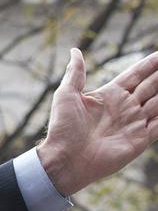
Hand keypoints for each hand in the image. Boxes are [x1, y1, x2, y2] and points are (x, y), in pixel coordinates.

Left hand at [37, 48, 157, 195]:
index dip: (150, 64)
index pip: (136, 74)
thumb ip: (76, 73)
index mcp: (110, 95)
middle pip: (152, 85)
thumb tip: (75, 51)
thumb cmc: (62, 128)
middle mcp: (125, 107)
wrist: (65, 159)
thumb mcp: (66, 95)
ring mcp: (134, 122)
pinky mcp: (141, 139)